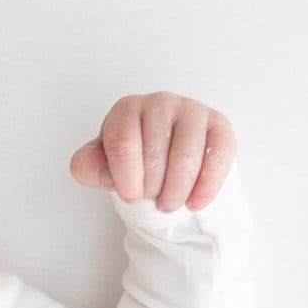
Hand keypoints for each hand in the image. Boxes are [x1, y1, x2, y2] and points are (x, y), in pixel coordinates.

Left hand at [69, 93, 235, 213]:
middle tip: (152, 201)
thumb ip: (89, 167)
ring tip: (170, 204)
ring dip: (177, 190)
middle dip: (152, 187)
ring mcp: (192, 111)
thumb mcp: (104, 166)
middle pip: (155, 152)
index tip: (130, 196)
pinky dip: (206, 186)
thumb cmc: (133, 163)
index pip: (123, 142)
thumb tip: (90, 169)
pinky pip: (217, 155)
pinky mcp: (219, 126)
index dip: (126, 177)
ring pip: (187, 155)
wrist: (167, 165)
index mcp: (127, 109)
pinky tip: (194, 203)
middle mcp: (160, 102)